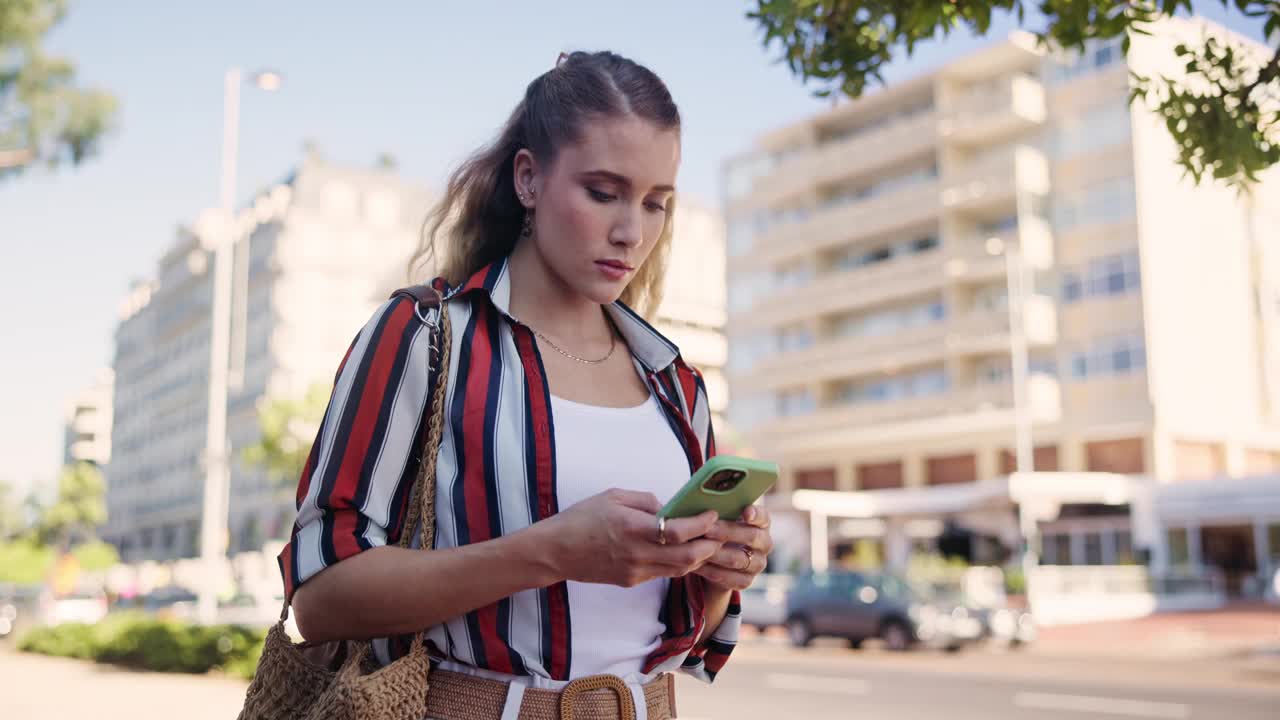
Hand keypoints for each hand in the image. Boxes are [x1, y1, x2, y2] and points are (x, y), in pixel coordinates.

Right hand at [542, 489, 722, 587]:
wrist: (555, 551)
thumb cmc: (581, 518)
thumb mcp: (613, 496)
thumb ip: (645, 500)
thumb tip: (669, 507)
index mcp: (633, 528)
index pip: (679, 531)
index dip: (701, 525)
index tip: (712, 515)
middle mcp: (638, 553)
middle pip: (687, 556)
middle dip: (709, 546)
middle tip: (719, 534)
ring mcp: (635, 571)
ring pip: (679, 569)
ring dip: (698, 558)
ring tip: (708, 544)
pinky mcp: (631, 581)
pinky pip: (663, 573)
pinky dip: (678, 563)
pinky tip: (683, 552)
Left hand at [693, 504, 772, 591]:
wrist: (715, 560)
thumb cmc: (717, 529)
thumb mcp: (720, 517)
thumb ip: (719, 510)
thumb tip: (704, 503)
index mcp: (761, 522)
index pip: (763, 516)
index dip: (756, 514)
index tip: (746, 512)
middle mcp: (764, 543)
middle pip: (751, 537)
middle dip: (727, 532)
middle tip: (707, 530)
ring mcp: (758, 563)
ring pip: (739, 559)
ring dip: (716, 554)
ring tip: (697, 548)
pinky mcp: (746, 580)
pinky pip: (731, 578)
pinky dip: (712, 571)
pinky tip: (697, 565)